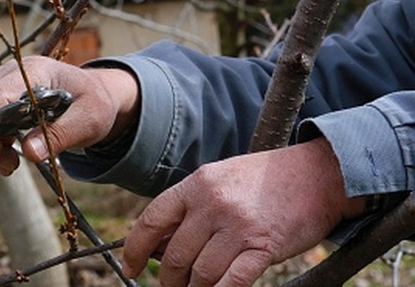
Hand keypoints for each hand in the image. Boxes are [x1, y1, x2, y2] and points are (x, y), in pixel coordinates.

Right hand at [0, 56, 138, 174]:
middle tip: (10, 167)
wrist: (93, 95)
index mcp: (34, 71)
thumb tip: (30, 153)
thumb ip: (61, 134)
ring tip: (11, 166)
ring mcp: (0, 87)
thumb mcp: (89, 119)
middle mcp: (10, 75)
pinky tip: (8, 158)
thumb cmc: (93, 102)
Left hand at [122, 138, 364, 285]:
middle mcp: (212, 203)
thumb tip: (158, 243)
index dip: (135, 249)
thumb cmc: (264, 180)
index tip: (131, 268)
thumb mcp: (219, 181)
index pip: (152, 220)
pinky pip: (231, 281)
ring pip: (201, 273)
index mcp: (196, 184)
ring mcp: (238, 225)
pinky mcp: (263, 246)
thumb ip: (190, 208)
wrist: (318, 174)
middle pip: (175, 254)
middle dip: (169, 279)